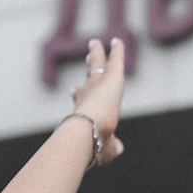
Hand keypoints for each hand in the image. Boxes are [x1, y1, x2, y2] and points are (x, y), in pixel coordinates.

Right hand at [69, 38, 128, 164]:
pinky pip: (115, 60)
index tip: (74, 91)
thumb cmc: (95, 145)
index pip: (81, 101)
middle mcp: (88, 96)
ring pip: (97, 65)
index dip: (78, 96)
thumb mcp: (107, 150)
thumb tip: (119, 147)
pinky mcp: (111, 78)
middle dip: (87, 70)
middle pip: (88, 79)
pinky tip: (118, 42)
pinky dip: (117, 51)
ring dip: (97, 55)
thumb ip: (113, 148)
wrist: (89, 132)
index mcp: (85, 113)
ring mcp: (97, 85)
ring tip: (95, 45)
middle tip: (87, 59)